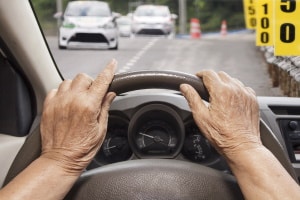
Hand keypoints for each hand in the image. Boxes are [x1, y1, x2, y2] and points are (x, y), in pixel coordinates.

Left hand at [40, 60, 116, 174]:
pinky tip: (67, 103)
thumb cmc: (81, 149)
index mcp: (88, 106)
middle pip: (83, 77)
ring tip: (78, 99)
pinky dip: (62, 92)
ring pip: (68, 81)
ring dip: (76, 87)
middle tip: (93, 94)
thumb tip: (110, 94)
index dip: (109, 70)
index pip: (102, 81)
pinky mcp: (48, 107)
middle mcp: (72, 100)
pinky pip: (55, 89)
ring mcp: (58, 102)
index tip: (112, 64)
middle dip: (91, 82)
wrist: (61, 160)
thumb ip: (105, 108)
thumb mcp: (101, 130)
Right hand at [180, 70, 261, 160]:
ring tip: (218, 97)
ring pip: (232, 80)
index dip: (200, 74)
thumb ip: (192, 98)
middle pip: (220, 75)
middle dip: (211, 79)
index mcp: (221, 92)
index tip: (197, 79)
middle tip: (206, 90)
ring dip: (224, 84)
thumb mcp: (201, 117)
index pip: (208, 73)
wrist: (242, 147)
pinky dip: (236, 91)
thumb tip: (185, 87)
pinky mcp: (253, 100)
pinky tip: (231, 101)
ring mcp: (246, 94)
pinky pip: (243, 88)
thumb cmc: (222, 136)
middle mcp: (235, 89)